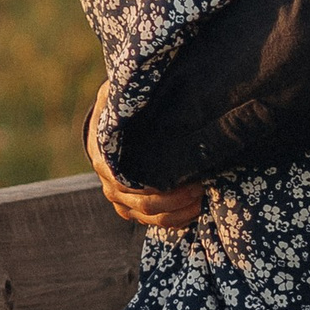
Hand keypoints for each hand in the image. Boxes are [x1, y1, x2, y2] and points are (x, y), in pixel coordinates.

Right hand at [88, 82, 204, 232]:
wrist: (107, 129)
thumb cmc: (118, 109)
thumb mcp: (115, 96)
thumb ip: (122, 94)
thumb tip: (136, 87)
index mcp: (106, 162)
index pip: (131, 183)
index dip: (159, 184)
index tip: (187, 174)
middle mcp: (111, 186)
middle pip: (146, 204)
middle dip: (177, 199)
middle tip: (202, 186)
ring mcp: (122, 200)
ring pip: (152, 217)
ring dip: (180, 212)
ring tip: (204, 198)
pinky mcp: (132, 208)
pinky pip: (155, 222)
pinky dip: (177, 219)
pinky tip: (197, 209)